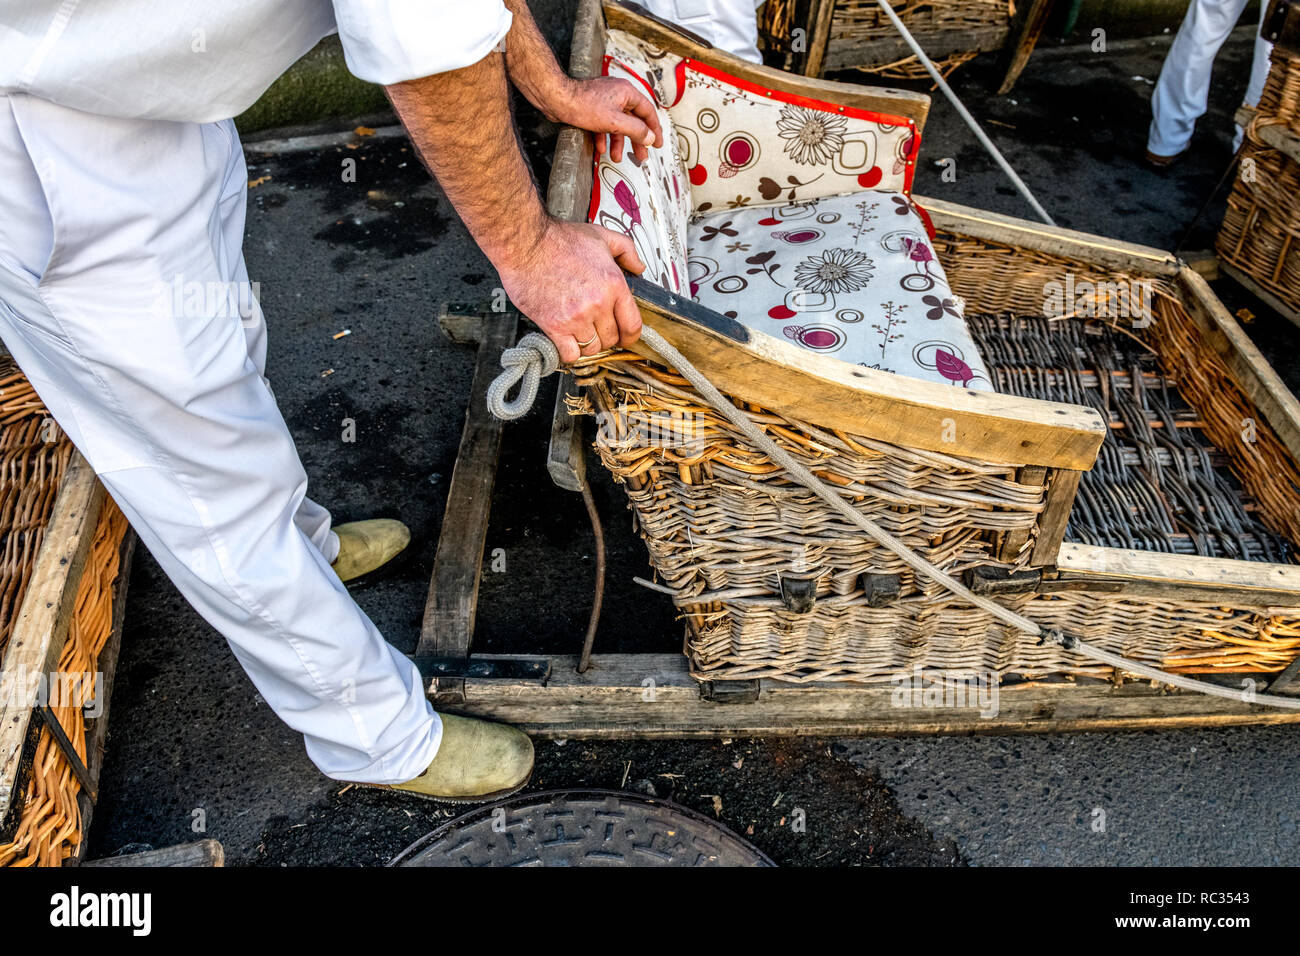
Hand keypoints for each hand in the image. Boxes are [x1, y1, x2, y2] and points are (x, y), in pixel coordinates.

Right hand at [500, 220, 644, 362]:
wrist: (525, 243)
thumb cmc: (558, 239)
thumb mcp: (601, 235)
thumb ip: (626, 250)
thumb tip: (639, 268)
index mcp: (613, 284)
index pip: (633, 326)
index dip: (629, 336)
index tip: (624, 336)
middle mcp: (598, 304)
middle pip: (611, 340)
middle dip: (605, 335)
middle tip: (594, 327)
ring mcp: (576, 317)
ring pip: (592, 349)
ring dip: (586, 343)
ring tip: (578, 330)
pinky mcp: (554, 326)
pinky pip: (570, 354)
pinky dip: (569, 351)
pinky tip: (565, 339)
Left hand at [550, 76, 663, 164]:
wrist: (556, 98)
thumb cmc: (583, 105)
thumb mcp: (614, 122)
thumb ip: (636, 130)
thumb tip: (650, 137)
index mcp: (627, 93)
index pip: (648, 112)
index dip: (654, 129)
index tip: (657, 144)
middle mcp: (618, 94)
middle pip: (633, 120)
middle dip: (636, 140)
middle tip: (641, 156)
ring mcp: (605, 100)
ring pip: (618, 124)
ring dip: (618, 142)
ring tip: (617, 157)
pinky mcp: (593, 107)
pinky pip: (604, 123)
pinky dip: (604, 136)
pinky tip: (601, 148)